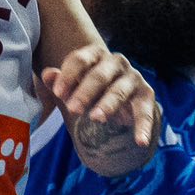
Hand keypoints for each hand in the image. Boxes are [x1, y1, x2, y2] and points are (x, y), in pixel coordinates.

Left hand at [44, 44, 158, 147]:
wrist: (117, 100)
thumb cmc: (88, 90)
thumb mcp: (71, 86)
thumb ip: (59, 81)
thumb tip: (48, 75)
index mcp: (95, 54)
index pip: (80, 60)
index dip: (68, 76)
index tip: (57, 93)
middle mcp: (116, 61)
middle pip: (99, 75)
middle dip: (85, 92)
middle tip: (72, 109)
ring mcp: (133, 77)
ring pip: (119, 90)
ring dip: (107, 105)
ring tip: (96, 118)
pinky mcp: (146, 94)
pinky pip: (145, 110)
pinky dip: (144, 126)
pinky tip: (140, 141)